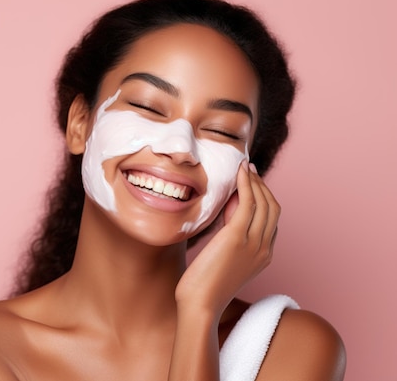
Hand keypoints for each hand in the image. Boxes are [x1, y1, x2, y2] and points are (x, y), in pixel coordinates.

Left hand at [175, 160, 279, 317]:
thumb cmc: (203, 287)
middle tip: (249, 170)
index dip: (264, 197)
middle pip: (272, 208)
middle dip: (262, 185)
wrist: (200, 305)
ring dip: (254, 180)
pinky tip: (239, 172)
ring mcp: (254, 243)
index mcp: (264, 256)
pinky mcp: (237, 237)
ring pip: (263, 202)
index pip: (271, 220)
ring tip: (243, 167)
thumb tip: (225, 216)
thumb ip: (230, 241)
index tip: (251, 182)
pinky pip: (247, 203)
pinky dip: (246, 184)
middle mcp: (264, 248)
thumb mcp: (224, 261)